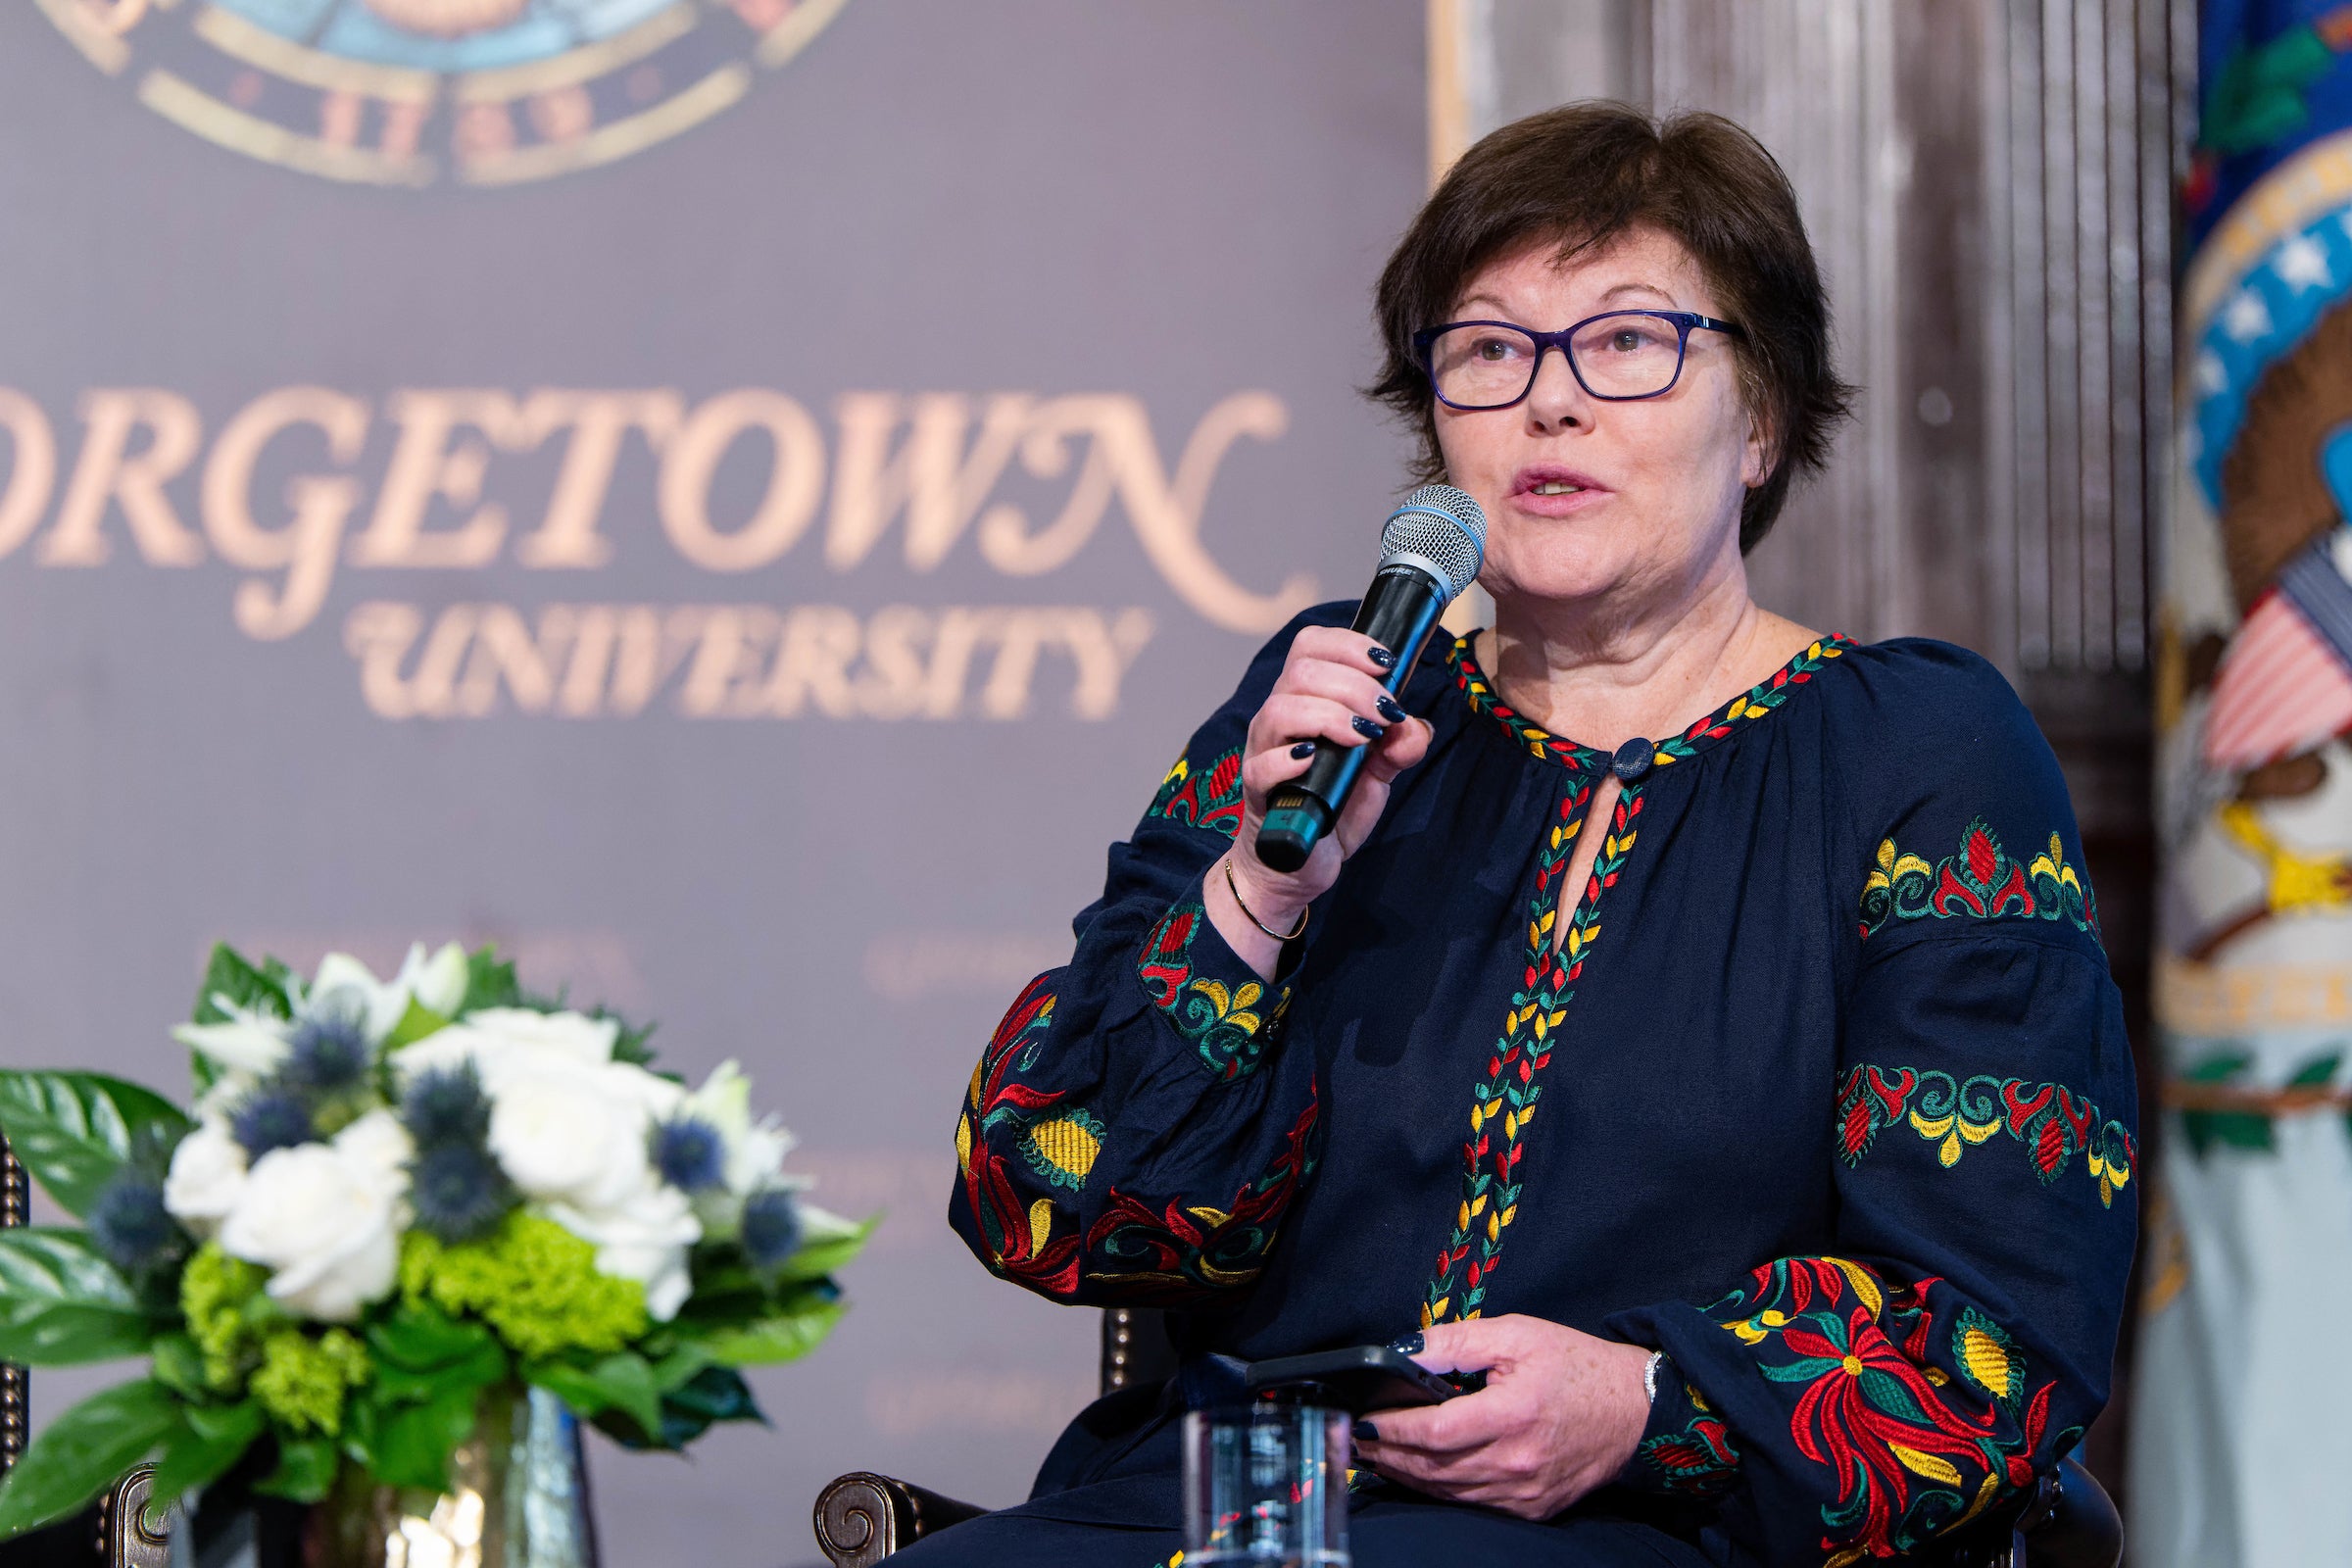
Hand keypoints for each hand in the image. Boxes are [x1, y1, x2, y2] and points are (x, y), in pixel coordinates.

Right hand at [1222, 627, 1432, 938]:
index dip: (1350, 644)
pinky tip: (1315, 760)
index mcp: (1305, 700)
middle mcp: (1279, 719)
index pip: (1312, 646)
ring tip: (1362, 737)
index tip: (1388, 664)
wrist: (1297, 864)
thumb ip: (1399, 746)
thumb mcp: (1376, 773)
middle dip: (1354, 684)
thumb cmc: (1330, 807)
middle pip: (1302, 670)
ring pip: (1281, 709)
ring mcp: (1264, 753)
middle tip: (1385, 714)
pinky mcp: (1258, 793)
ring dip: (1330, 714)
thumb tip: (1414, 726)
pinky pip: (1262, 765)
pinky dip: (1289, 758)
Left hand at [1355, 1315, 1652, 1520]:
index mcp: (1513, 1414)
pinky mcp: (1532, 1508)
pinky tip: (1419, 1472)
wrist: (1636, 1410)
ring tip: (1376, 1455)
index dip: (1392, 1428)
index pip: (1434, 1431)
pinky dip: (1439, 1490)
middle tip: (1355, 1440)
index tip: (1363, 1418)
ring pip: (1448, 1491)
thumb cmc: (1577, 1366)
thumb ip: (1458, 1341)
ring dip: (1406, 1474)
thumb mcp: (1518, 1334)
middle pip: (1433, 1467)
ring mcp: (1524, 1492)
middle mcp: (1517, 1462)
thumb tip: (1406, 1351)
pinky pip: (1472, 1503)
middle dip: (1387, 1454)